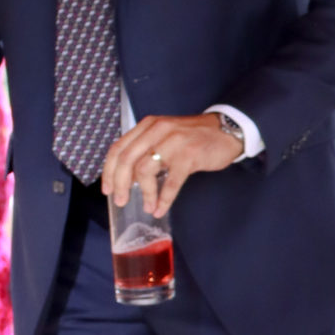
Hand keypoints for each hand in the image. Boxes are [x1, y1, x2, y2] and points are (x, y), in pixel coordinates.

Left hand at [103, 113, 241, 211]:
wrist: (226, 130)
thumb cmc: (193, 137)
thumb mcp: (164, 135)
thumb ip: (145, 149)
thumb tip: (128, 178)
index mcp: (147, 126)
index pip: (118, 148)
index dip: (109, 171)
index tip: (107, 189)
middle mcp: (157, 130)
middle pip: (127, 160)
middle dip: (120, 184)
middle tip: (121, 201)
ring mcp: (173, 142)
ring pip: (146, 170)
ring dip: (145, 193)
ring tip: (147, 206)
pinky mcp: (189, 155)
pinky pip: (171, 182)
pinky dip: (164, 199)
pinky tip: (160, 208)